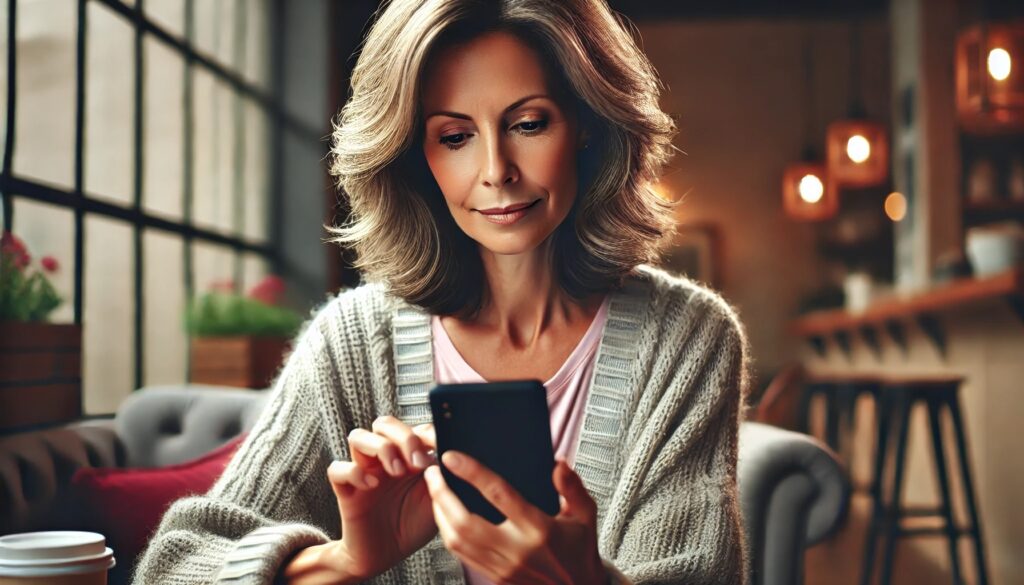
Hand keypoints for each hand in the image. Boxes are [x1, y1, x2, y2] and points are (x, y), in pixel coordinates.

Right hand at [325, 417, 438, 580]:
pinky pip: (337, 469)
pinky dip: (353, 472)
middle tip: (417, 462)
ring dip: (379, 448)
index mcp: (409, 457)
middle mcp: (384, 460)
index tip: (440, 448)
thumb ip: (443, 477)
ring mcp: (364, 472)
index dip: (427, 433)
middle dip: (403, 436)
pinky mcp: (346, 491)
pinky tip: (371, 485)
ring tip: (396, 471)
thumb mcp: (437, 500)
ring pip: (357, 436)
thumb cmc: (412, 525)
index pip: (414, 428)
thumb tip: (455, 455)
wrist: (387, 556)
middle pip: (384, 424)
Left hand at [423, 452, 606, 584]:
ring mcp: (502, 567)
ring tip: (434, 490)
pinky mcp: (494, 578)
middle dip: (441, 494)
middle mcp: (516, 549)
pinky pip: (461, 554)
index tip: (452, 457)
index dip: (471, 472)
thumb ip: (572, 488)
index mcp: (539, 529)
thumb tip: (558, 464)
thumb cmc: (580, 551)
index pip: (498, 494)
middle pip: (464, 521)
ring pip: (456, 540)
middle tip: (431, 472)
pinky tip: (444, 516)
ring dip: (439, 513)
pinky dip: (447, 532)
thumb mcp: (585, 515)